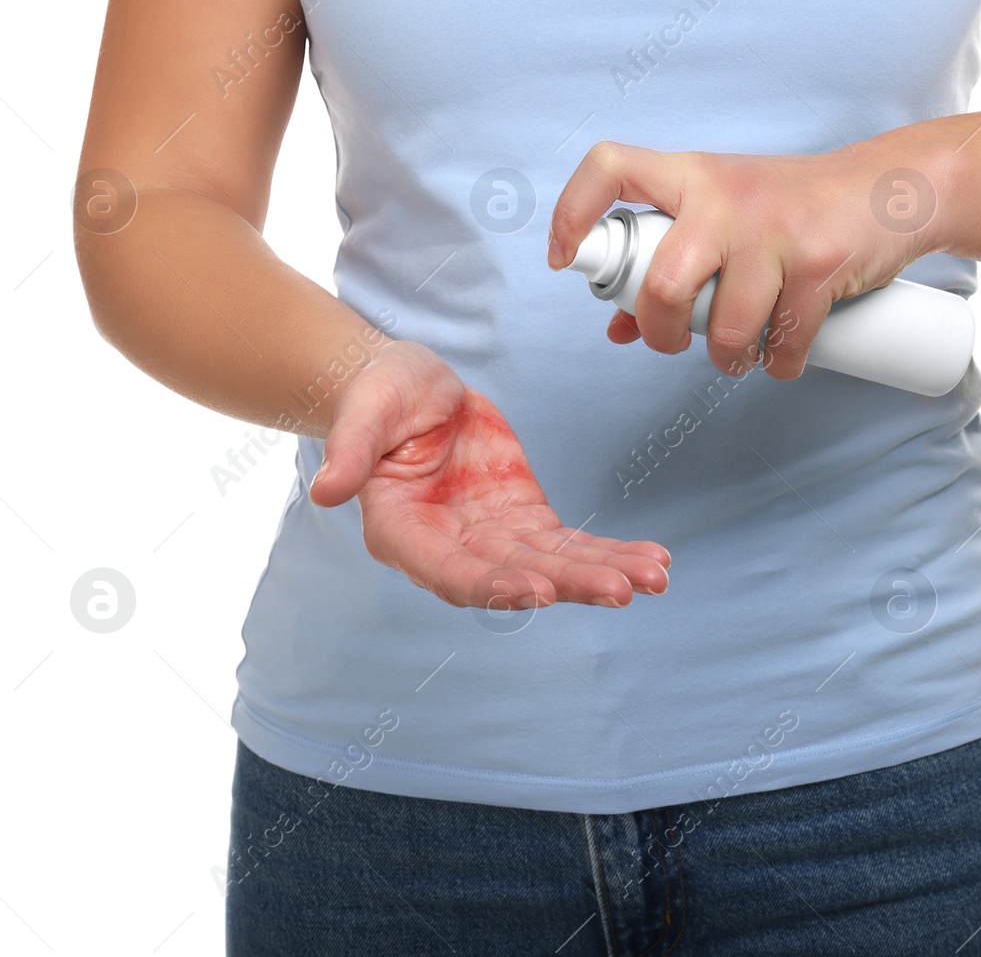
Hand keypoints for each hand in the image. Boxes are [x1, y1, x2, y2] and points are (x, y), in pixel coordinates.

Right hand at [308, 340, 670, 608]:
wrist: (409, 390)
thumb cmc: (378, 399)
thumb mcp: (363, 411)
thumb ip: (349, 451)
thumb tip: (325, 489)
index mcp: (403, 532)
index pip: (448, 569)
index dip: (491, 583)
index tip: (536, 590)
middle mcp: (451, 547)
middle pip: (514, 573)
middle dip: (569, 583)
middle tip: (621, 590)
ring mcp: (491, 537)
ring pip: (552, 564)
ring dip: (603, 573)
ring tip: (654, 579)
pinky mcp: (523, 521)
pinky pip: (570, 543)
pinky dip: (610, 552)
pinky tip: (652, 561)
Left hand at [546, 140, 943, 378]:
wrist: (889, 189)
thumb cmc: (791, 205)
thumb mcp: (724, 215)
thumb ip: (672, 260)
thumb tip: (618, 326)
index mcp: (692, 175)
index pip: (610, 169)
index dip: (572, 212)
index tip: (564, 258)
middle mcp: (727, 197)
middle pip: (664, 283)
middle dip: (661, 331)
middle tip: (670, 341)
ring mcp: (776, 231)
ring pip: (728, 326)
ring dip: (729, 360)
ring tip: (738, 357)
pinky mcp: (821, 265)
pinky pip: (786, 340)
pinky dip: (781, 363)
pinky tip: (782, 357)